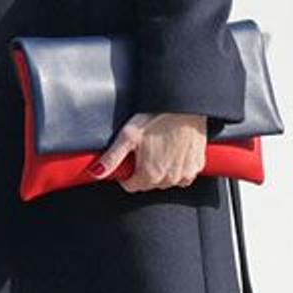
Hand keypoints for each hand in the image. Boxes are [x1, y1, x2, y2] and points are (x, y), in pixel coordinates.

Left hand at [90, 111, 206, 193]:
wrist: (185, 106)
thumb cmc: (157, 117)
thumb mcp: (128, 135)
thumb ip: (112, 158)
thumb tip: (96, 173)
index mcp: (149, 174)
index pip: (131, 186)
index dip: (127, 173)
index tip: (130, 159)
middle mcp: (168, 179)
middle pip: (148, 184)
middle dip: (143, 171)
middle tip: (144, 150)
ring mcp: (184, 174)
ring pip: (166, 181)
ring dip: (161, 171)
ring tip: (160, 149)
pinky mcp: (197, 166)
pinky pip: (184, 176)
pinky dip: (178, 168)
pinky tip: (174, 152)